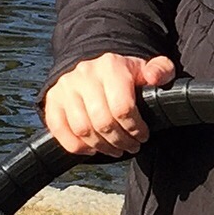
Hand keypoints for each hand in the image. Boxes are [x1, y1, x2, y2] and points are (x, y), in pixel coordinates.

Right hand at [42, 52, 177, 156]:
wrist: (97, 70)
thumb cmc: (126, 75)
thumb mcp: (147, 69)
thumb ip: (161, 70)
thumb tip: (153, 77)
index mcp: (111, 65)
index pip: (122, 107)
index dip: (135, 129)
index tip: (142, 136)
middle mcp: (85, 74)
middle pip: (102, 121)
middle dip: (120, 141)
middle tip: (131, 147)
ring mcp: (66, 87)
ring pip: (82, 129)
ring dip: (101, 146)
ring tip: (115, 149)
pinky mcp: (53, 99)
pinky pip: (59, 129)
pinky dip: (75, 145)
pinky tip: (91, 148)